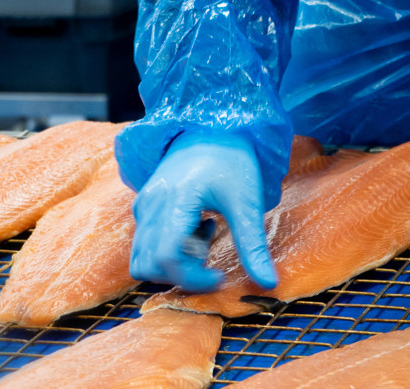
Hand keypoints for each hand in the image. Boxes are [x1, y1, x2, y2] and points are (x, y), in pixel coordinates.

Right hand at [128, 131, 277, 293]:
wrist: (211, 126)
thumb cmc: (231, 158)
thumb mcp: (247, 201)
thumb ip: (253, 245)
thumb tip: (268, 284)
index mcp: (176, 199)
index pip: (167, 257)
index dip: (192, 278)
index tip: (219, 276)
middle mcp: (151, 204)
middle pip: (150, 264)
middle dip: (181, 273)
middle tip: (210, 254)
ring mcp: (143, 205)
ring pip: (141, 259)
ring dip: (171, 264)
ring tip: (201, 239)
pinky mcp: (143, 206)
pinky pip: (144, 244)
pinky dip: (166, 250)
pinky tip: (193, 229)